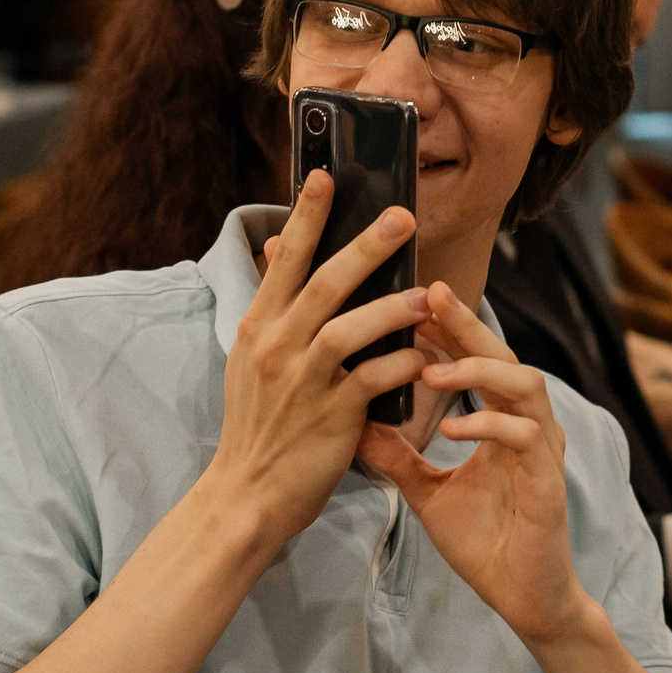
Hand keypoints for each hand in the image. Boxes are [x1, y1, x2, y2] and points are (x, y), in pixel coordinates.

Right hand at [197, 174, 430, 553]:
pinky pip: (373, 379)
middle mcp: (274, 347)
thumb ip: (272, 311)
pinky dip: (401, 363)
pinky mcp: (330, 417)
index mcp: (257, 326)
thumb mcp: (250, 361)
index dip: (305, 216)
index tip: (326, 176)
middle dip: (366, 246)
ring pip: (349, 328)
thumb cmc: (258, 426)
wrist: (245, 496)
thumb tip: (276, 253)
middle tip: (403, 217)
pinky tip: (423, 356)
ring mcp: (300, 381)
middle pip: (323, 282)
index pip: (284, 259)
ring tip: (427, 293)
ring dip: (392, 306)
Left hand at [359, 285, 583, 643]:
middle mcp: (528, 426)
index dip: (449, 328)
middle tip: (432, 293)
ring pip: (523, 385)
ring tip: (429, 369)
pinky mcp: (548, 482)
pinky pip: (525, 438)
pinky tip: (451, 428)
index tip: (413, 298)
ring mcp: (542, 451)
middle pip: (504, 355)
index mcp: (502, 423)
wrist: (521, 598)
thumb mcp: (426, 493)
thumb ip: (398, 457)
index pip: (478, 360)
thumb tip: (356, 423)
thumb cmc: (485, 543)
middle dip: (467, 324)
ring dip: (476, 370)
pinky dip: (488, 426)